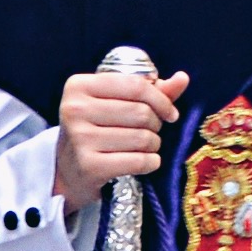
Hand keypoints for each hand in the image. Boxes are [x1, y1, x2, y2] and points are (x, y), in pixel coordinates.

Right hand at [53, 64, 187, 213]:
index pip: (136, 85)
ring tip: (145, 147)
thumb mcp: (114, 103)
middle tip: (151, 131)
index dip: (161, 99)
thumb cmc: (96, 130)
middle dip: (156, 124)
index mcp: (79, 85)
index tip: (170, 112)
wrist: (69, 172)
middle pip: (141, 112)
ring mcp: (80, 138)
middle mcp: (75, 109)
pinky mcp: (89, 166)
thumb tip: (182, 78)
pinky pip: (138, 161)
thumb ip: (149, 90)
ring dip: (153, 144)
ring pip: (142, 137)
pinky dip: (150, 162)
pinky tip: (146, 162)